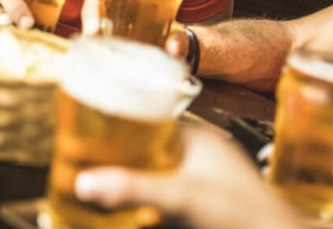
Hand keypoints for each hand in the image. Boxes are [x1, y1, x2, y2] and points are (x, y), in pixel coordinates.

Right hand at [73, 128, 300, 228]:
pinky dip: (145, 207)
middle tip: (81, 162)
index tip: (84, 126)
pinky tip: (131, 217)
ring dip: (129, 183)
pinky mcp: (207, 211)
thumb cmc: (251, 220)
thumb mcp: (184, 199)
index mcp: (198, 139)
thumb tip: (83, 183)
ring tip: (95, 188)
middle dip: (114, 157)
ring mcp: (204, 186)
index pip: (146, 115)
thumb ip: (133, 189)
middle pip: (145, 148)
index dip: (114, 119)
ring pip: (155, 176)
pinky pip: (166, 202)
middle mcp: (201, 159)